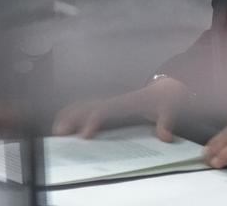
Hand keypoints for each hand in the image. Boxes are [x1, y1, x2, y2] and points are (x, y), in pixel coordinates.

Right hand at [52, 76, 189, 141]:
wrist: (166, 90)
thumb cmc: (165, 101)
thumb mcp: (169, 112)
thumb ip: (166, 124)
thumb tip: (166, 137)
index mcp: (126, 102)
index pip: (105, 110)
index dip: (93, 121)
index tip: (84, 136)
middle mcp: (114, 100)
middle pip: (88, 107)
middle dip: (73, 119)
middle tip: (60, 134)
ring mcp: (110, 102)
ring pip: (84, 106)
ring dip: (70, 116)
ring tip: (57, 131)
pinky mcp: (109, 106)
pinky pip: (88, 108)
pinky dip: (74, 113)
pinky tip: (65, 123)